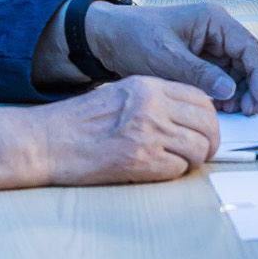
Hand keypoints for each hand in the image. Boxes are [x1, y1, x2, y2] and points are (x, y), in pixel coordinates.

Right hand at [0, 76, 218, 190]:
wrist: (47, 142)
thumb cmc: (78, 122)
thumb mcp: (120, 95)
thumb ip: (155, 101)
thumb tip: (187, 118)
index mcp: (147, 86)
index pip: (200, 97)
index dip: (209, 117)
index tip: (205, 130)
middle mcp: (152, 106)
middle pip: (207, 123)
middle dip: (210, 141)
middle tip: (202, 152)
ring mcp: (148, 133)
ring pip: (198, 148)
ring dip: (194, 159)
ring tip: (179, 162)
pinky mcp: (141, 160)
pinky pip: (179, 168)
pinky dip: (176, 172)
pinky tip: (160, 170)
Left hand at [84, 2, 257, 114]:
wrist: (108, 39)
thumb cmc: (134, 37)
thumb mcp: (166, 57)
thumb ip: (199, 74)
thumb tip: (230, 91)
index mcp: (214, 21)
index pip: (249, 47)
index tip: (257, 100)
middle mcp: (217, 32)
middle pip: (248, 61)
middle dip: (251, 87)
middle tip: (246, 111)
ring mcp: (210, 47)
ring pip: (238, 73)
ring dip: (239, 93)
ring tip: (230, 111)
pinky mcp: (201, 62)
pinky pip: (222, 80)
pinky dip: (224, 95)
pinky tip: (219, 107)